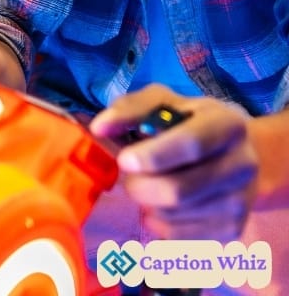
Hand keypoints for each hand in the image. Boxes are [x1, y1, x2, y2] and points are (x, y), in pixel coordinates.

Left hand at [90, 85, 257, 241]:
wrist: (233, 153)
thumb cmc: (188, 122)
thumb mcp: (163, 101)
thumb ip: (129, 108)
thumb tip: (99, 128)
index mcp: (227, 123)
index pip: (190, 144)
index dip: (153, 155)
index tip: (124, 161)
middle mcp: (242, 164)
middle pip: (180, 189)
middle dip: (141, 186)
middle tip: (129, 177)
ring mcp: (241, 201)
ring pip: (178, 216)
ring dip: (148, 205)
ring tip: (147, 187)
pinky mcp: (234, 230)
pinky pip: (183, 239)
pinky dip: (159, 225)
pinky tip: (158, 207)